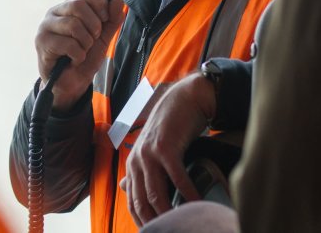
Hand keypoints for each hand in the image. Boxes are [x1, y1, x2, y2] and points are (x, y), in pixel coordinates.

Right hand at [34, 0, 125, 110]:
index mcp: (70, 5)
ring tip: (82, 51)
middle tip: (92, 40)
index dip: (99, 1)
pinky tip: (73, 59)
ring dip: (86, 43)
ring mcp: (46, 26)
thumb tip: (119, 0)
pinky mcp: (42, 42)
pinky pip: (68, 44)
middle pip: (79, 5)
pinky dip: (78, 55)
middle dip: (93, 26)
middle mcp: (55, 11)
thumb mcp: (104, 37)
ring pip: (73, 25)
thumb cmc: (85, 56)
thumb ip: (112, 19)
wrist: (71, 82)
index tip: (104, 18)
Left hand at [121, 72, 216, 226]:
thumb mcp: (151, 150)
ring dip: (170, 213)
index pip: (133, 203)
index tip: (156, 232)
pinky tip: (197, 203)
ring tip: (184, 223)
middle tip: (173, 231)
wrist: (184, 100)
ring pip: (156, 194)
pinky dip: (188, 193)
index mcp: (132, 164)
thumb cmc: (171, 127)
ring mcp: (149, 154)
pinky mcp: (165, 148)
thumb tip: (124, 188)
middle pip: (143, 202)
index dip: (143, 221)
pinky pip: (177, 178)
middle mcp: (136, 160)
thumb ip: (138, 171)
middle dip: (156, 222)